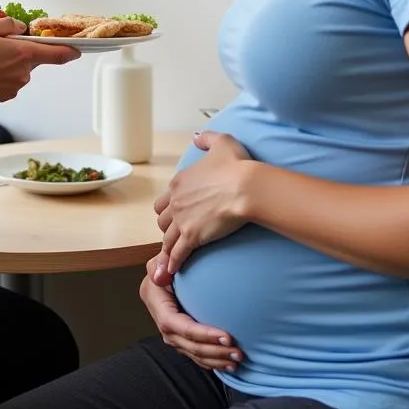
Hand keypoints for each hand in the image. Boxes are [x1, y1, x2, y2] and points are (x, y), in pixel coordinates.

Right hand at [0, 17, 79, 102]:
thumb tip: (21, 28)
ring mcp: (15, 86)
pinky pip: (10, 82)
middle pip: (32, 60)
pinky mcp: (6, 96)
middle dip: (21, 53)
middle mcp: (23, 72)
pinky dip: (2, 76)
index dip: (70, 52)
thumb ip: (10, 24)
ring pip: (20, 71)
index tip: (77, 50)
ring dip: (10, 65)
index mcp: (23, 53)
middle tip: (0, 47)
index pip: (56, 54)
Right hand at [139, 256, 243, 371]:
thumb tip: (160, 276)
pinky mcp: (179, 339)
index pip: (181, 326)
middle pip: (189, 344)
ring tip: (236, 359)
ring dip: (216, 359)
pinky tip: (226, 364)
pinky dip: (210, 362)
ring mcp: (170, 334)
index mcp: (158, 305)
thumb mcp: (159, 260)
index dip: (203, 334)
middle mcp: (163, 324)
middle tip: (238, 352)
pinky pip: (194, 355)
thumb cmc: (166, 266)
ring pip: (193, 353)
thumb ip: (161, 264)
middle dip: (214, 351)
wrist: (164, 274)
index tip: (227, 337)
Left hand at [151, 131, 253, 280]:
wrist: (246, 187)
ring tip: (169, 259)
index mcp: (180, 182)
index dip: (170, 209)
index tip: (177, 216)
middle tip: (175, 236)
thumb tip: (196, 137)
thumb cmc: (237, 165)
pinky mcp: (191, 237)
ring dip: (168, 248)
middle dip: (167, 228)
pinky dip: (173, 262)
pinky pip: (177, 253)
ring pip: (166, 238)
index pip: (165, 200)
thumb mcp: (221, 142)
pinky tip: (172, 271)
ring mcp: (182, 220)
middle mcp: (176, 201)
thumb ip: (206, 139)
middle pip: (162, 220)